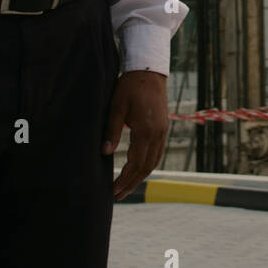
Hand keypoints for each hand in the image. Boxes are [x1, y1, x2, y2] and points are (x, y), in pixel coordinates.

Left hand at [103, 70, 169, 200]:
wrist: (149, 72)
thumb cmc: (129, 87)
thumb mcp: (116, 107)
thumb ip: (111, 131)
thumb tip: (104, 153)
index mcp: (146, 130)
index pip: (135, 163)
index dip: (124, 179)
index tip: (112, 190)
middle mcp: (158, 134)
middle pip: (146, 167)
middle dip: (132, 183)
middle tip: (117, 195)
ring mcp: (163, 131)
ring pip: (154, 162)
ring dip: (141, 177)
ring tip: (127, 187)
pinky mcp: (163, 128)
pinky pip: (157, 153)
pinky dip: (148, 165)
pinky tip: (138, 170)